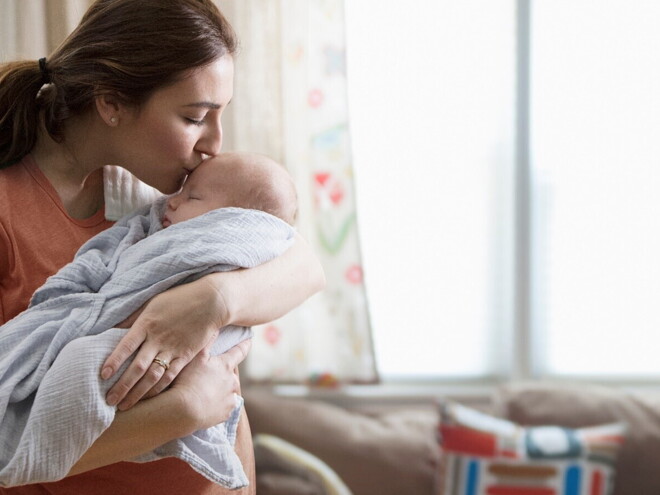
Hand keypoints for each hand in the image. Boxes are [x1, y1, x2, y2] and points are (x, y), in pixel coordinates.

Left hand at [102, 277, 229, 409]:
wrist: (211, 302)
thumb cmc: (179, 299)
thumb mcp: (152, 303)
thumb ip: (132, 317)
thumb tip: (112, 329)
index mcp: (147, 324)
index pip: (126, 346)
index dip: (113, 361)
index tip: (102, 376)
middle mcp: (158, 339)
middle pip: (138, 367)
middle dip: (122, 386)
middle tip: (109, 401)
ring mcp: (173, 349)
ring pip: (153, 376)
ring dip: (138, 393)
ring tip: (124, 406)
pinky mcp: (186, 356)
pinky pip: (170, 376)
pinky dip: (158, 389)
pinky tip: (148, 398)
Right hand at [172, 339, 250, 429]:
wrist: (184, 411)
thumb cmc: (187, 380)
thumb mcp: (196, 357)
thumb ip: (207, 341)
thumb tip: (216, 327)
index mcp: (226, 365)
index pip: (240, 351)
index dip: (244, 344)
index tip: (249, 338)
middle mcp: (232, 381)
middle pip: (231, 374)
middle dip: (222, 374)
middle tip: (207, 376)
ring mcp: (230, 398)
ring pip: (227, 391)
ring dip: (219, 390)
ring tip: (202, 393)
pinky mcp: (226, 413)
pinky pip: (223, 406)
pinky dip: (216, 405)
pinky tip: (204, 404)